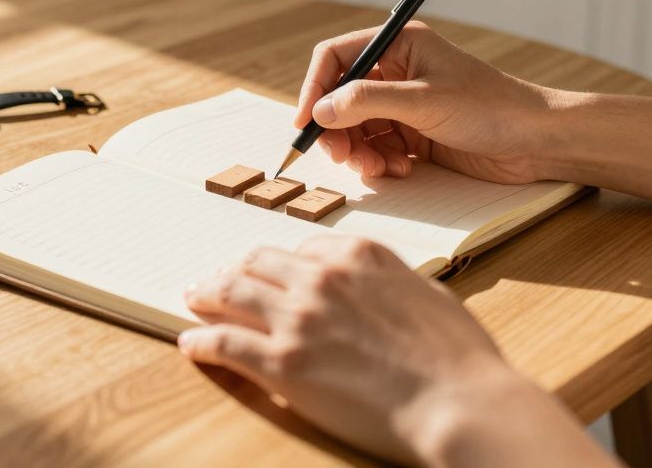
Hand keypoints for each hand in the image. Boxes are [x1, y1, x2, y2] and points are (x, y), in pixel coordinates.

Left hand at [180, 237, 611, 466]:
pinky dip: (202, 340)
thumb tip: (371, 286)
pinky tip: (192, 342)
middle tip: (216, 281)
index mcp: (358, 254)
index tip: (265, 272)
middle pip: (257, 264)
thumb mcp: (424, 292)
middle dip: (233, 272)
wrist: (460, 401)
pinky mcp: (283, 362)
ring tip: (193, 301)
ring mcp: (299, 318)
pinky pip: (225, 342)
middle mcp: (322, 277)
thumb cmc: (457, 356)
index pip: (299, 250)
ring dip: (206, 296)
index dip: (276, 264)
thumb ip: (385, 281)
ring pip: (231, 294)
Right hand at [294, 21, 554, 183]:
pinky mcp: (415, 135)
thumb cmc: (492, 107)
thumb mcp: (425, 101)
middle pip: (341, 97)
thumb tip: (319, 111)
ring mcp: (405, 105)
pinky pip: (377, 147)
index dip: (314, 87)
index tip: (305, 121)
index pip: (337, 57)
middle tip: (340, 156)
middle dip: (336, 128)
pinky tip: (400, 170)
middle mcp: (397, 71)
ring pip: (356, 127)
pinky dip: (379, 162)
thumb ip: (368, 102)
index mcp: (399, 46)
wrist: (537, 142)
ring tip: (377, 168)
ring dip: (359, 151)